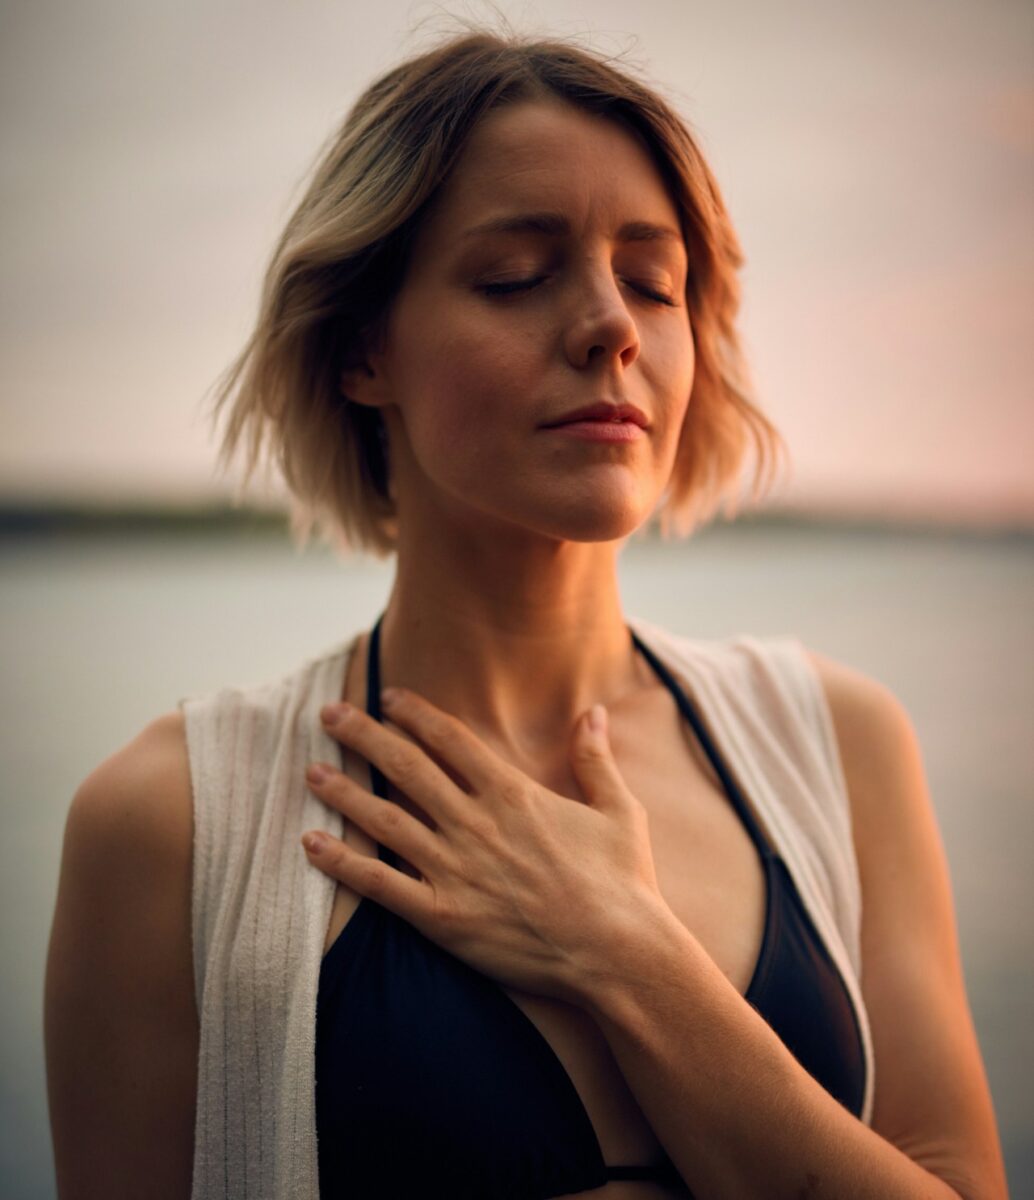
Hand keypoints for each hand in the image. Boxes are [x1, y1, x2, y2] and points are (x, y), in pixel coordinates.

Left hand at [302, 687, 667, 1003]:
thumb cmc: (623, 883)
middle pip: (406, 766)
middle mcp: (475, 823)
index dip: (414, 713)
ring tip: (311, 770)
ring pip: (384, 819)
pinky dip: (342, 863)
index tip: (388, 696)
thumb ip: (595, 757)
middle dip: (364, 735)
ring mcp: (454, 869)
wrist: (618, 953)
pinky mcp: (442, 916)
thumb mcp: (618, 810)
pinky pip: (380, 885)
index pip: (450, 739)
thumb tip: (594, 711)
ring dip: (343, 791)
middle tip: (329, 714)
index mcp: (512, 794)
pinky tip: (311, 843)